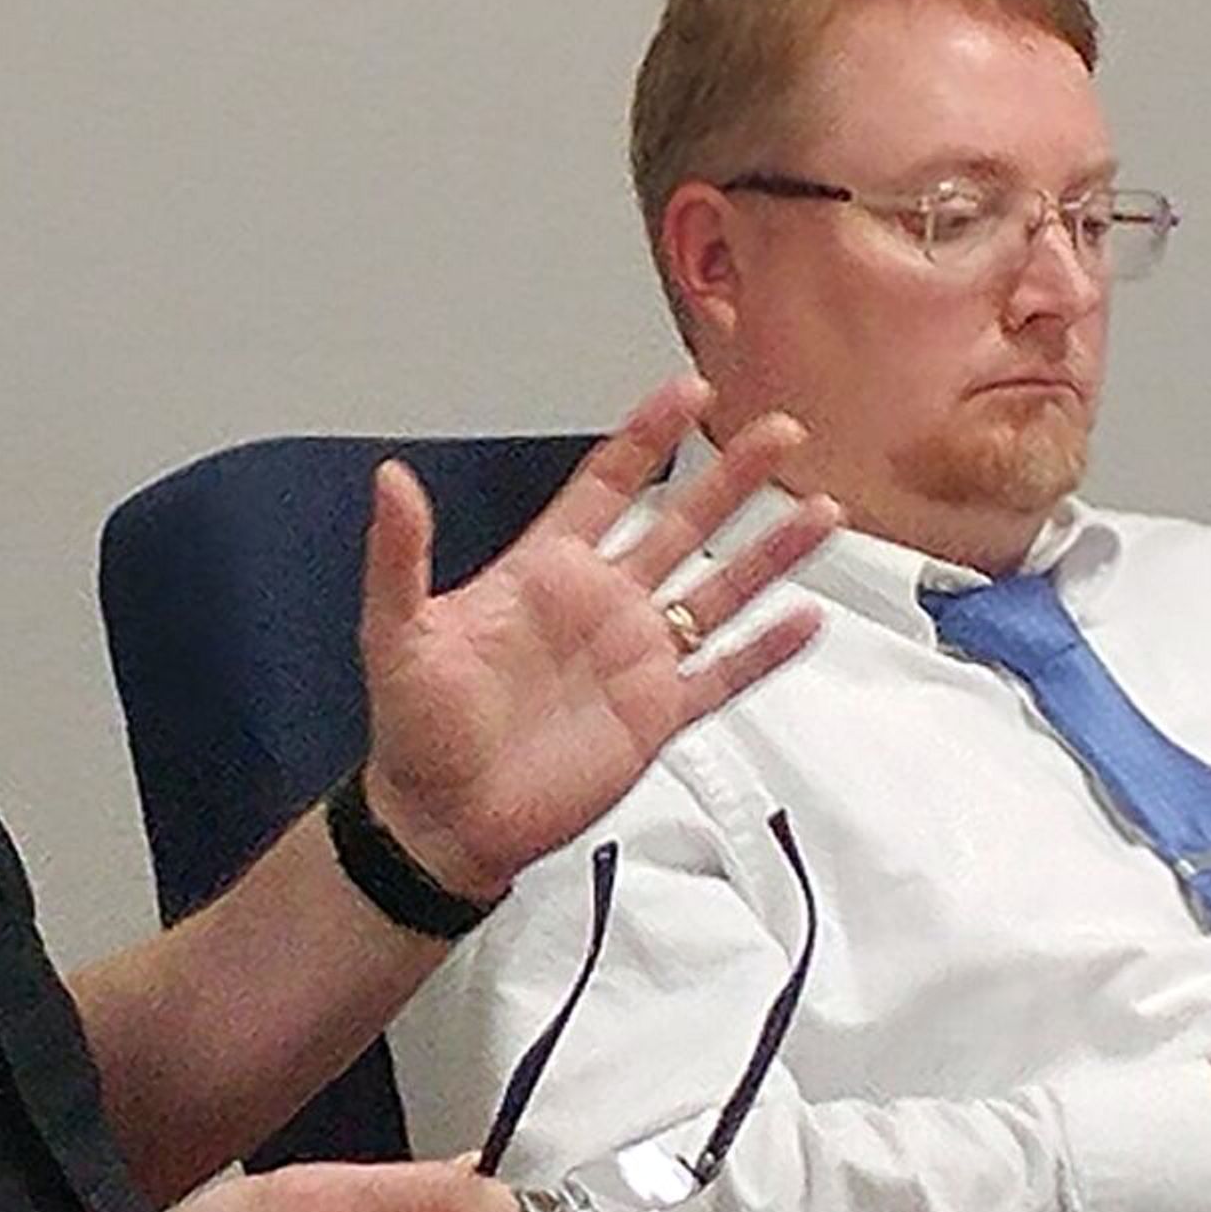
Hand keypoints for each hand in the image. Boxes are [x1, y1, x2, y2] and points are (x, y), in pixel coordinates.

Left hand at [358, 377, 838, 898]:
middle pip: (682, 520)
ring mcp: (635, 659)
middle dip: (733, 474)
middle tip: (778, 431)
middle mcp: (600, 605)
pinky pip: (724, 674)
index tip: (689, 390)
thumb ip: (401, 554)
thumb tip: (390, 481)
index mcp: (544, 573)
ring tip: (820, 510)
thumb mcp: (397, 632)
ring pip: (720, 589)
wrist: (443, 821)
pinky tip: (804, 620)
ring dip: (770, 551)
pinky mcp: (657, 716)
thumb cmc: (416, 731)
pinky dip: (767, 650)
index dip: (647, 435)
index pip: (606, 483)